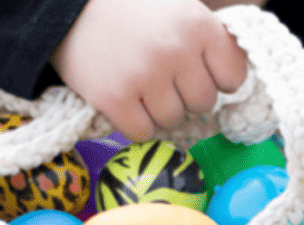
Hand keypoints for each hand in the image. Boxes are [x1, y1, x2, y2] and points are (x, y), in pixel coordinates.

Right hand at [50, 0, 247, 141]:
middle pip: (204, 104)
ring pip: (174, 121)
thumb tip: (235, 81)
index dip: (216, 77)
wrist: (68, 7)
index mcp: (198, 24)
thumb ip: (211, 37)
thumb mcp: (180, 6)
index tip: (197, 69)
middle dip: (186, 94)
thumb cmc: (131, 8)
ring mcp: (144, 77)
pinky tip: (125, 97)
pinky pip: (143, 133)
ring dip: (159, 109)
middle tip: (163, 74)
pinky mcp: (114, 99)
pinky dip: (135, 122)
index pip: (233, 78)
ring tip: (141, 83)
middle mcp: (175, 51)